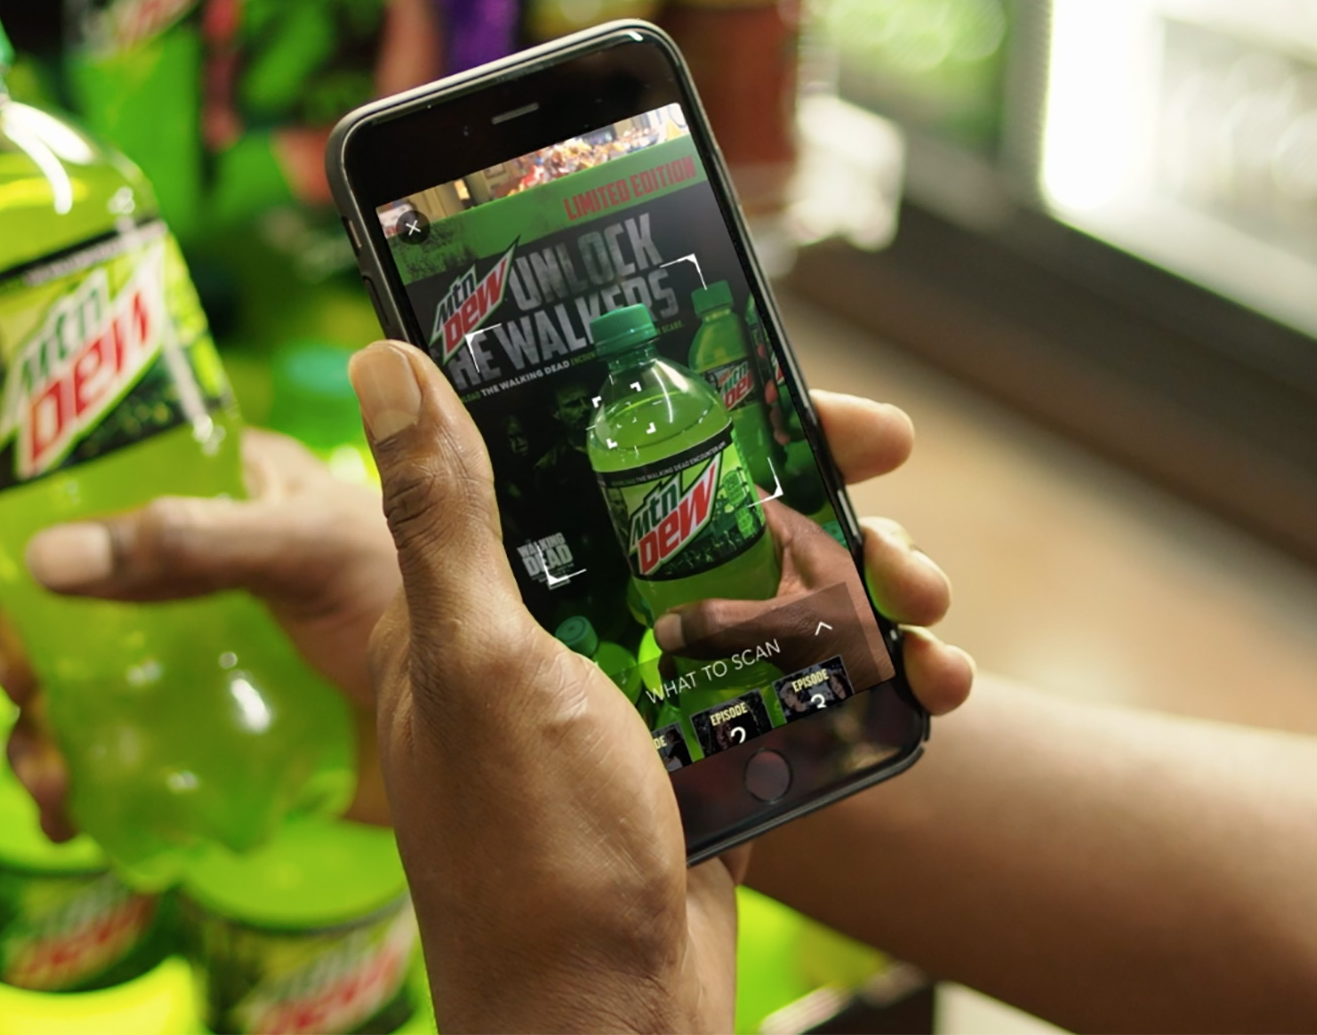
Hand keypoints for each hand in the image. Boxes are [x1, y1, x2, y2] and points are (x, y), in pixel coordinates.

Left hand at [0, 392, 971, 840]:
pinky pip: (792, 680)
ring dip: (855, 576)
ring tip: (930, 588)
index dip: (658, 386)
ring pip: (756, 587)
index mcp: (488, 593)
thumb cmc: (531, 853)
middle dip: (800, 477)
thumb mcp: (483, 667)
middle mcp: (561, 628)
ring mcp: (641, 690)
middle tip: (891, 453)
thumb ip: (444, 521)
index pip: (569, 447)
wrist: (609, 1024)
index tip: (757, 350)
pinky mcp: (705, 749)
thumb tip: (383, 363)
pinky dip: (867, 672)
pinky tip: (933, 674)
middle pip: (688, 505)